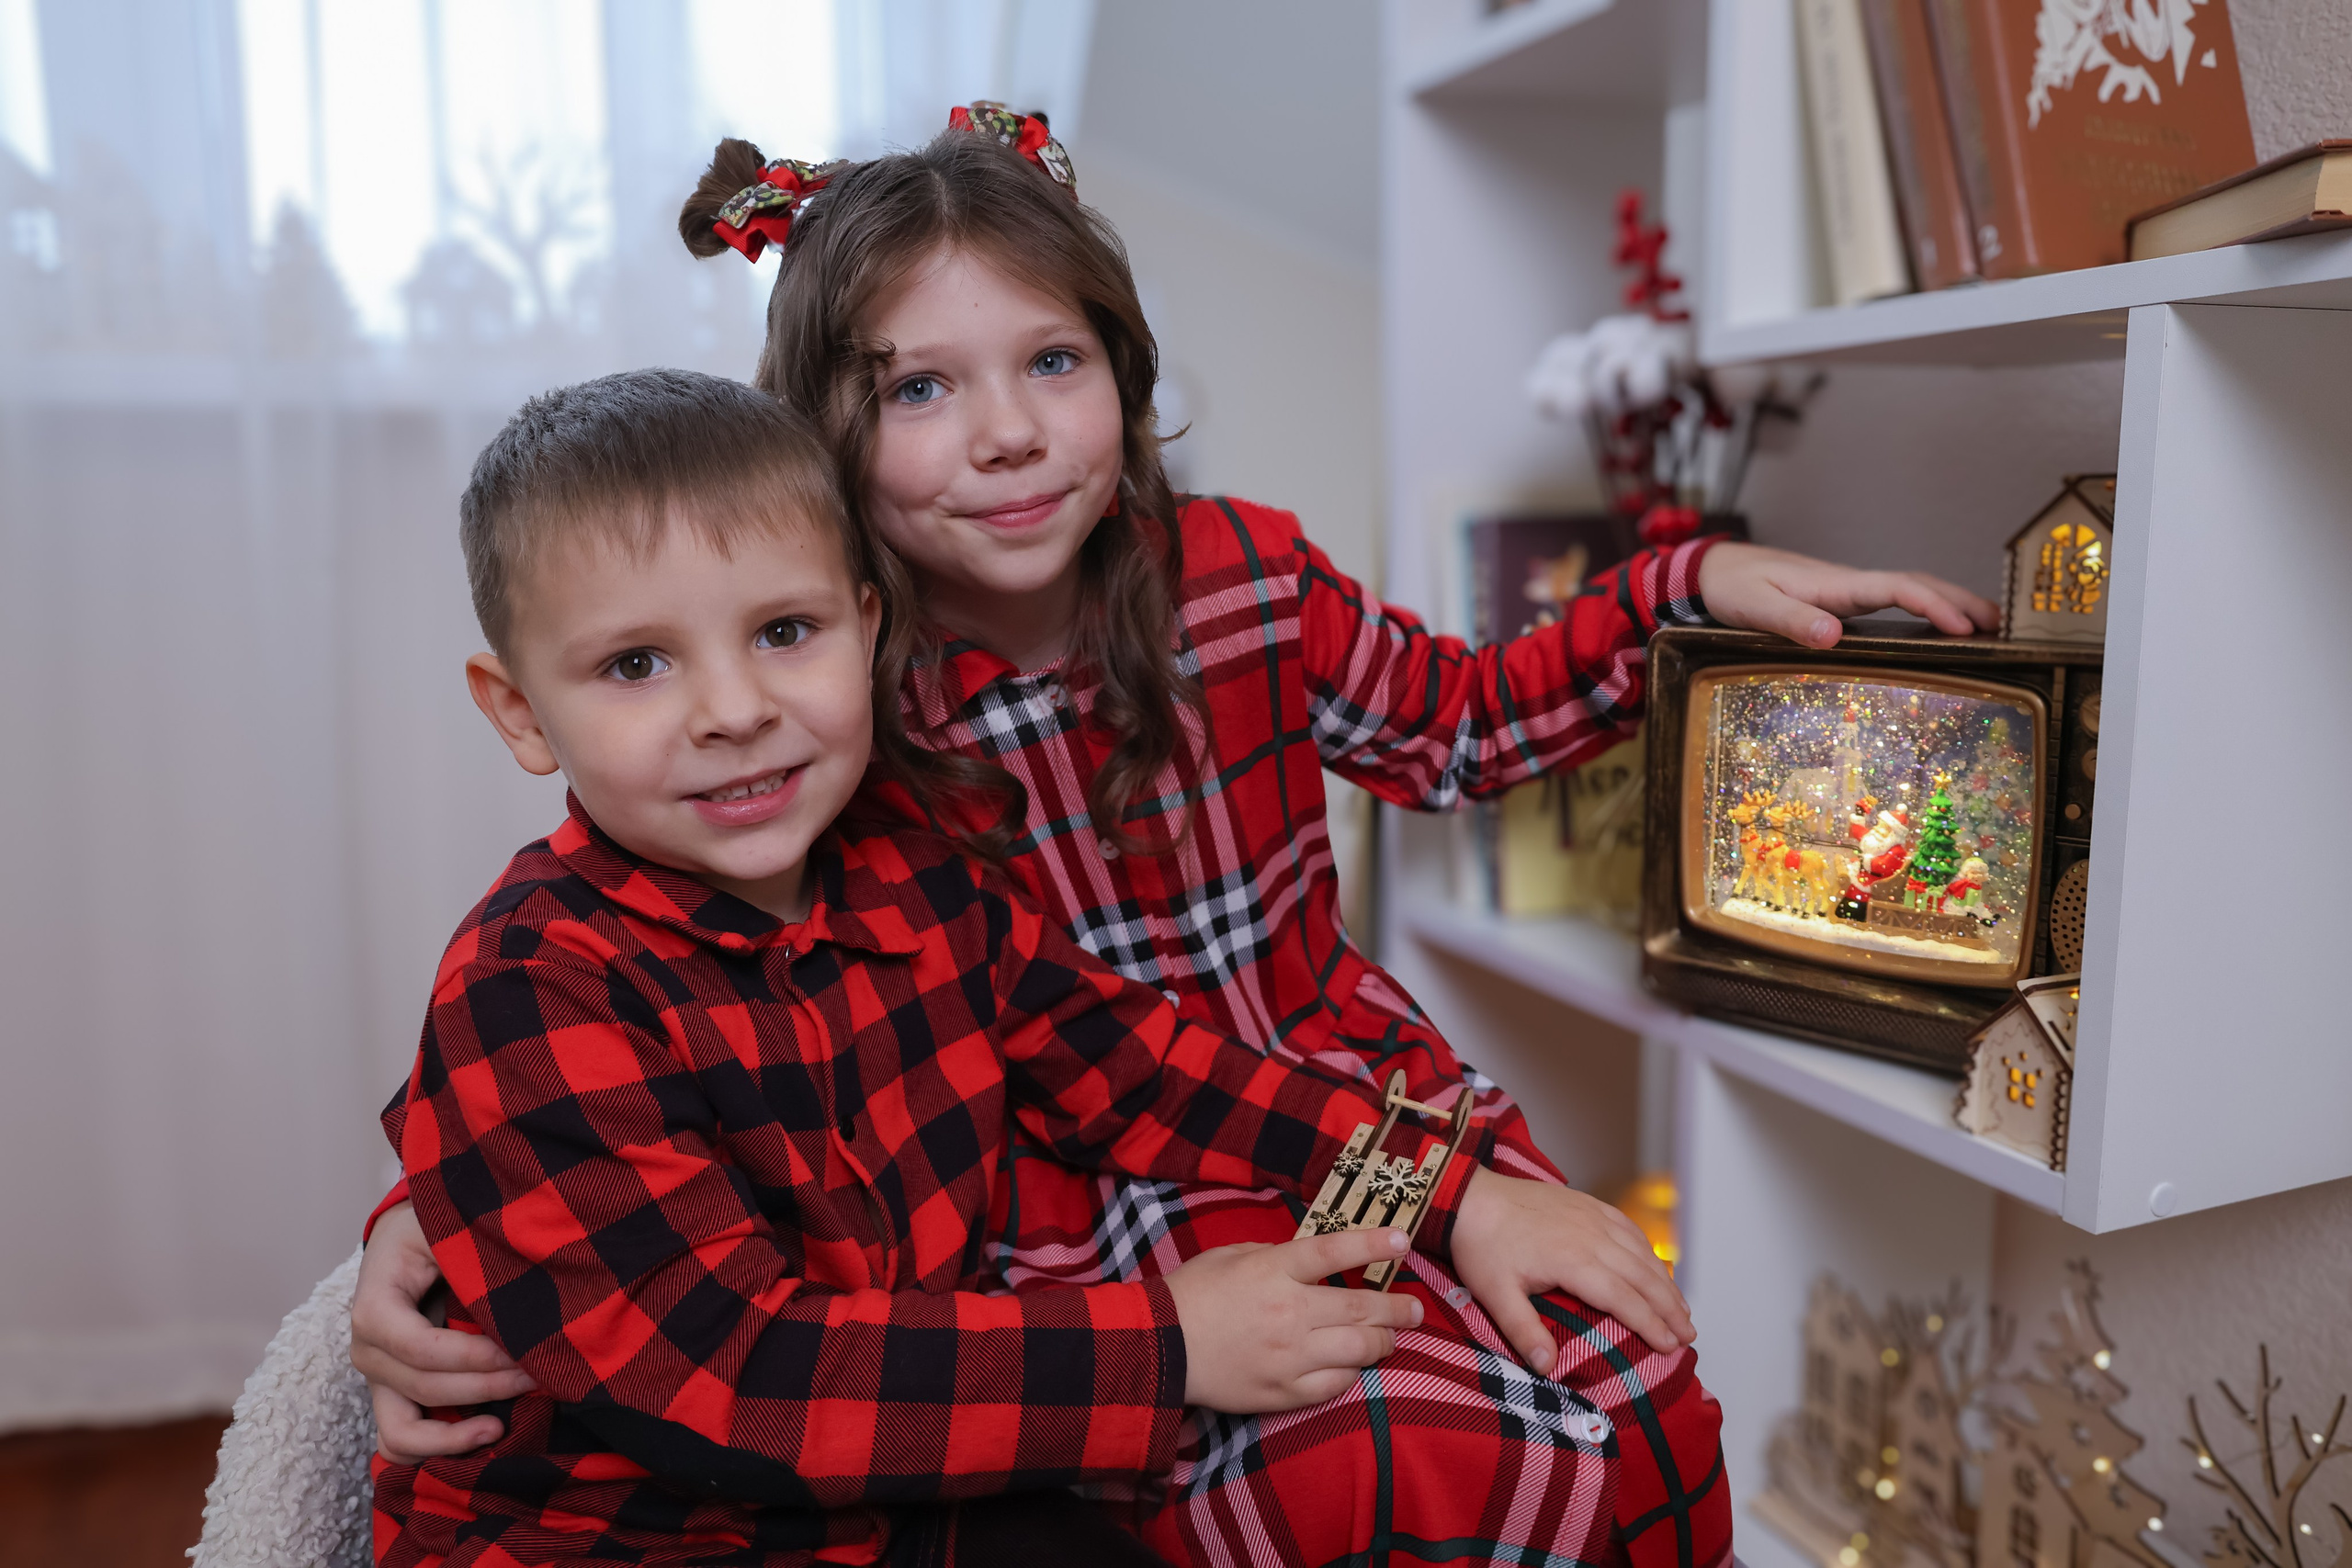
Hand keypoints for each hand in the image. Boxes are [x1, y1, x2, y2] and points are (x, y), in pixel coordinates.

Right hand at [351, 1202, 534, 1462]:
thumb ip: (472, 1259)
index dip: (474, 1358)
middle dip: (487, 1387)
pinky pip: (400, 1442)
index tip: (522, 1351)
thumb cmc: (431, 1227)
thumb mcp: (445, 1227)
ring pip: (403, 1432)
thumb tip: (520, 1301)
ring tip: (503, 1423)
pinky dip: (437, 1448)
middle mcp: (367, 1350)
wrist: (409, 1235)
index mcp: (373, 1307)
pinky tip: (485, 1433)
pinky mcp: (391, 1394)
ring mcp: (377, 1379)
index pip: (421, 1348)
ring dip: (457, 1434)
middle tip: (541, 1373)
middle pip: (424, 1387)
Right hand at [1164, 1228, 1423, 1412]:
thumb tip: (1314, 1261)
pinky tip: (1355, 1366)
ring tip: (1391, 1338)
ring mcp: (1289, 1356)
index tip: (1403, 1242)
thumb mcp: (1232, 1255)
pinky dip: (1352, 1374)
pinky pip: (1335, 1385)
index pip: (1334, 1252)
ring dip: (1383, 1342)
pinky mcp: (1284, 1392)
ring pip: (1358, 1350)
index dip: (1373, 1246)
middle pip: (1360, 1307)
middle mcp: (1288, 1312)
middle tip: (1415, 1309)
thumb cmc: (1192, 1294)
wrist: (1160, 1348)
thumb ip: (1276, 1256)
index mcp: (1273, 1271)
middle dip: (1397, 1308)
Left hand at [1450, 1167, 1694, 1375]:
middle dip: (1670, 1308)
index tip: (1671, 1346)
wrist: (1469, 1196)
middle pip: (1643, 1276)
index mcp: (1574, 1261)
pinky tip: (1656, 1266)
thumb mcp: (1494, 1294)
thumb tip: (1548, 1368)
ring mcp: (1592, 1216)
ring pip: (1641, 1252)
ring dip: (1665, 1281)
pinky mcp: (1587, 1204)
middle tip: (1690, 1336)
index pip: (1625, 1299)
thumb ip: (1523, 1331)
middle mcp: (1592, 1236)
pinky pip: (1628, 1227)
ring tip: (1683, 1309)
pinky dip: (1648, 1250)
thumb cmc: (1481, 1246)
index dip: (1651, 1324)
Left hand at [1698, 542, 1999, 649]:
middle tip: (2000, 625)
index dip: (1934, 605)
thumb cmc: (1733, 587)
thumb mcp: (1755, 608)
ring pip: (1909, 589)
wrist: (1713, 570)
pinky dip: (1924, 607)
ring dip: (1948, 602)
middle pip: (1917, 584)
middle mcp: (1848, 584)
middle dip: (1960, 601)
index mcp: (1835, 585)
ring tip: (1986, 624)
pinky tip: (1936, 625)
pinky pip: (1893, 600)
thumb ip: (1792, 622)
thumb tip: (1834, 637)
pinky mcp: (1841, 600)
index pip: (1898, 588)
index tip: (1963, 627)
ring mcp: (1847, 591)